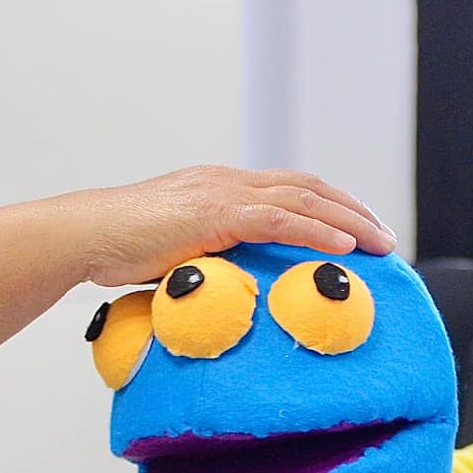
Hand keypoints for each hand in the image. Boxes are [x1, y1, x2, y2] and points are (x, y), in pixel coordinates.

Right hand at [71, 167, 395, 287]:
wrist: (86, 236)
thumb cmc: (118, 251)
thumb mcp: (174, 254)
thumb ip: (205, 262)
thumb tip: (224, 292)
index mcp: (221, 187)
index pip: (290, 189)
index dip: (330, 206)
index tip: (358, 230)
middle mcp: (228, 181)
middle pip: (309, 187)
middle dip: (353, 210)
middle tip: (385, 237)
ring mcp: (223, 192)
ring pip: (305, 199)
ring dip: (350, 220)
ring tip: (381, 243)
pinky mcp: (216, 212)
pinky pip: (280, 219)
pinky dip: (317, 230)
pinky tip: (344, 246)